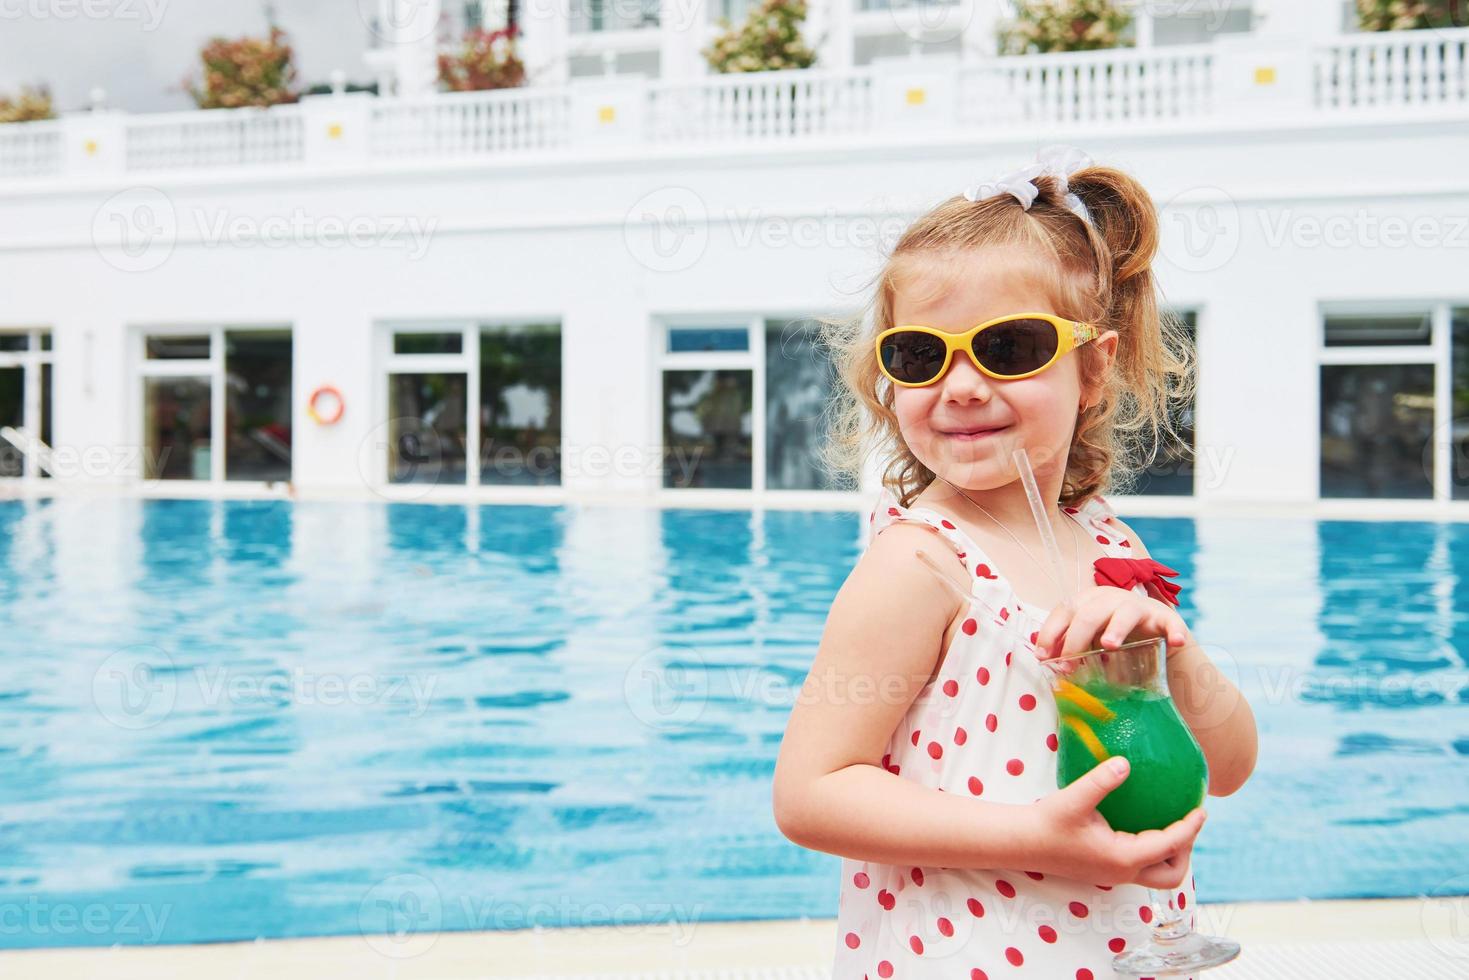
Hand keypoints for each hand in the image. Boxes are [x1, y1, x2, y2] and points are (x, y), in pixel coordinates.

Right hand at [1030, 756, 1204, 888]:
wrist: (1020, 843)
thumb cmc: (1046, 823)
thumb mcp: (1074, 799)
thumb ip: (1101, 780)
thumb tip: (1125, 763)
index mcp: (1122, 858)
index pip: (1170, 845)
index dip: (1190, 827)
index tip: (1202, 809)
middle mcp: (1121, 872)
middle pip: (1171, 874)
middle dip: (1185, 849)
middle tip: (1186, 820)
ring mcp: (1112, 875)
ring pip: (1156, 874)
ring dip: (1170, 853)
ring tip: (1169, 824)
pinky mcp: (1103, 870)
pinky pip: (1140, 866)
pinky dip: (1152, 851)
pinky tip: (1143, 826)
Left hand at [1035, 584, 1189, 661]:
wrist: (1153, 630)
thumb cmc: (1112, 632)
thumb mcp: (1088, 635)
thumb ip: (1069, 643)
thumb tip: (1044, 660)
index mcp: (1088, 600)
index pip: (1064, 610)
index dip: (1051, 632)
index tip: (1043, 656)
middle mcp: (1111, 598)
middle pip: (1089, 615)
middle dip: (1075, 640)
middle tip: (1069, 664)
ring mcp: (1138, 607)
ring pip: (1124, 614)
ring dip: (1116, 629)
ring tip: (1109, 645)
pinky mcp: (1164, 618)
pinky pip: (1170, 622)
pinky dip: (1173, 631)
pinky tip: (1175, 641)